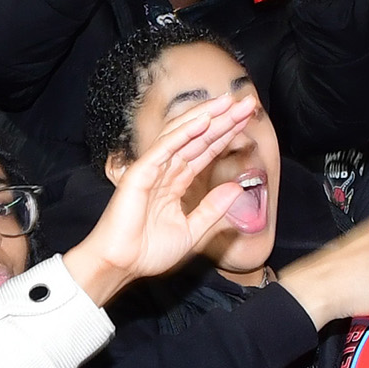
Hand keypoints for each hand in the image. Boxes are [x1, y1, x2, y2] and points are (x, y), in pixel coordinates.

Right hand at [68, 91, 261, 295]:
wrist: (121, 265)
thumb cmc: (148, 252)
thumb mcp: (192, 232)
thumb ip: (213, 210)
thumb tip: (236, 190)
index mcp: (175, 182)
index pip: (204, 151)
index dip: (225, 134)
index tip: (246, 120)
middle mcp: (165, 171)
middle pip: (198, 138)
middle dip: (223, 119)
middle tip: (247, 103)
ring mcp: (152, 169)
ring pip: (183, 136)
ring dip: (207, 117)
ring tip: (230, 102)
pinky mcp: (140, 173)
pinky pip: (165, 148)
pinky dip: (184, 132)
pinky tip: (203, 120)